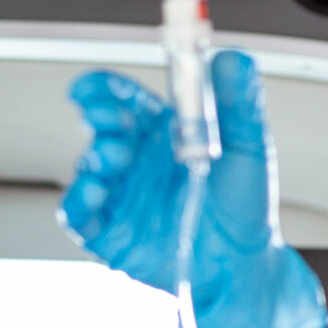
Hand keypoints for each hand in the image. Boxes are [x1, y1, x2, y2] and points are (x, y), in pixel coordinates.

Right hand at [62, 50, 327, 327]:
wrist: (242, 267)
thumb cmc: (243, 208)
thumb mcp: (249, 148)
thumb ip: (240, 104)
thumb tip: (234, 60)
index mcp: (162, 132)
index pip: (123, 100)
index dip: (103, 90)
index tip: (93, 86)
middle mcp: (136, 161)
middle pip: (101, 128)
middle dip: (98, 119)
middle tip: (110, 120)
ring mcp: (121, 196)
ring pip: (89, 167)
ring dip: (94, 158)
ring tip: (112, 158)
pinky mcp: (110, 233)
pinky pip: (79, 215)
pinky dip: (78, 202)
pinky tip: (94, 191)